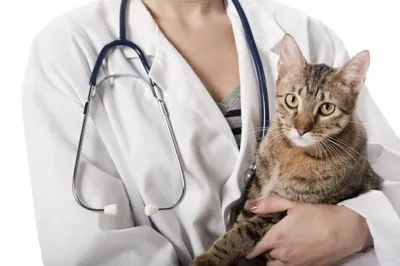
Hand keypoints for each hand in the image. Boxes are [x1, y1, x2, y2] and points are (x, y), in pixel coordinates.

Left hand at [246, 196, 372, 265]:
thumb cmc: (321, 216)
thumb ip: (270, 204)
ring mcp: (295, 264)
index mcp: (277, 237)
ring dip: (274, 259)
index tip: (247, 244)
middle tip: (268, 240)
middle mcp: (284, 254)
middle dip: (264, 250)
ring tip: (279, 247)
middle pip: (264, 257)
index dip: (248, 247)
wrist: (346, 231)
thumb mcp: (293, 204)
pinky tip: (292, 253)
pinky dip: (286, 263)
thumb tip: (252, 206)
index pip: (254, 249)